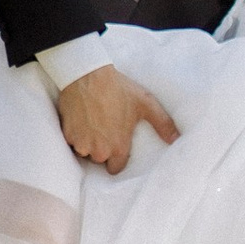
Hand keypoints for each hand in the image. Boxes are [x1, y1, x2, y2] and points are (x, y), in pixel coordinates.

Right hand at [57, 62, 179, 172]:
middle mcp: (99, 151)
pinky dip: (75, 134)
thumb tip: (177, 139)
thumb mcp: (145, 103)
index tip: (117, 145)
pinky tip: (81, 120)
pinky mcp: (67, 135)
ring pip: (84, 152)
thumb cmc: (118, 88)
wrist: (87, 74)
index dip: (116, 158)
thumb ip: (163, 123)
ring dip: (88, 143)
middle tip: (104, 130)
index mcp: (118, 147)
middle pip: (99, 160)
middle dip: (102, 149)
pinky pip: (72, 142)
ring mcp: (81, 144)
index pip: (116, 168)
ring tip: (92, 123)